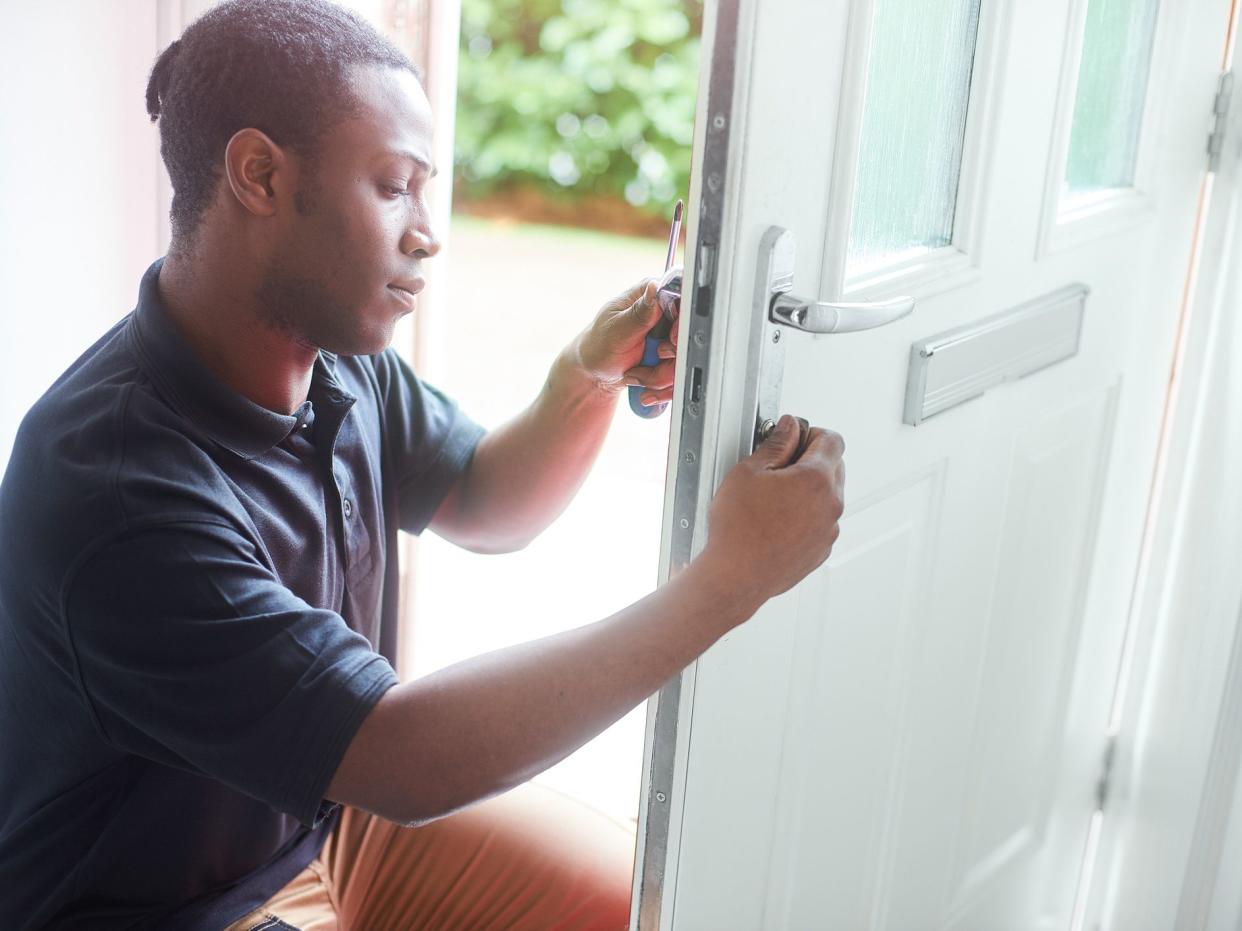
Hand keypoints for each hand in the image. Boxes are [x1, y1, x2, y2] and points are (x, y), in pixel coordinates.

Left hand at [568, 276, 679, 404]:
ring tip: (636, 376)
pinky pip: (680, 374)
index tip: (671, 340)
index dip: (683, 322)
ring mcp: (668, 336)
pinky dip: (662, 386)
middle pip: (689, 334)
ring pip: (685, 359)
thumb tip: (655, 288)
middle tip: (651, 361)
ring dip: (661, 377)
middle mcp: (663, 313)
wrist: (595, 373)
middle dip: (669, 359)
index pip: (683, 299)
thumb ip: (640, 312)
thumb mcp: (617, 330)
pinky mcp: (671, 356)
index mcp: (650, 295)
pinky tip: (643, 385)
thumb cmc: (598, 347)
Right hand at [697, 415, 845, 610]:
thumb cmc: (738, 529)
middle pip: (834, 466)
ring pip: (828, 495)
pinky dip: (806, 515)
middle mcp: (831, 504)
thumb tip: (790, 428)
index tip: (794, 439)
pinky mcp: (821, 549)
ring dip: (808, 490)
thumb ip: (776, 443)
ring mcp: (828, 530)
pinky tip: (777, 521)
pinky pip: (821, 521)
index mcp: (817, 479)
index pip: (832, 440)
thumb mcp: (749, 472)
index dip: (812, 433)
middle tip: (778, 469)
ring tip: (773, 499)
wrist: (736, 576)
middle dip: (811, 460)